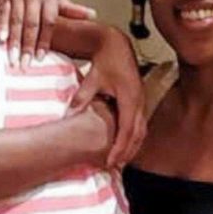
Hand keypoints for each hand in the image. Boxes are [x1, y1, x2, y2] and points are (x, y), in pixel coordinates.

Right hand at [0, 0, 95, 67]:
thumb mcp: (59, 1)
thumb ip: (72, 10)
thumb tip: (93, 15)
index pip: (48, 22)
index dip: (44, 40)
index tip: (40, 58)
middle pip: (31, 23)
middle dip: (27, 45)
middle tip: (25, 64)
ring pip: (16, 20)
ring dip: (14, 40)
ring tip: (12, 58)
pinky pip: (2, 13)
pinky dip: (1, 26)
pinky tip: (1, 40)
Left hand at [68, 26, 145, 167]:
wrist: (117, 46)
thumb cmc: (106, 61)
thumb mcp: (92, 78)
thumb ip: (83, 96)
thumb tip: (71, 112)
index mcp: (129, 97)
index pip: (127, 129)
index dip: (119, 148)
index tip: (110, 161)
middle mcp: (139, 102)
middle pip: (137, 135)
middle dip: (127, 153)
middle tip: (114, 167)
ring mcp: (141, 102)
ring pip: (141, 131)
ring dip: (132, 147)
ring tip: (120, 162)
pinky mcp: (139, 101)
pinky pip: (140, 125)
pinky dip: (134, 138)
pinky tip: (124, 146)